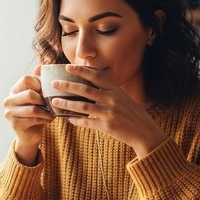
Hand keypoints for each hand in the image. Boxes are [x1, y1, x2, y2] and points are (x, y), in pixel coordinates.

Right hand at [3, 65, 53, 164]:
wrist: (31, 134)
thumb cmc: (36, 113)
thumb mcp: (38, 97)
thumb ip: (39, 82)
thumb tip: (41, 66)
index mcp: (14, 90)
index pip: (26, 79)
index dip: (40, 83)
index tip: (48, 91)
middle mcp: (9, 100)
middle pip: (30, 94)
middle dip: (44, 99)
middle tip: (52, 103)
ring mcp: (10, 113)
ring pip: (33, 109)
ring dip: (47, 111)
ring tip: (53, 113)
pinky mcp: (15, 124)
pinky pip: (34, 119)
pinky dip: (45, 119)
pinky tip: (49, 120)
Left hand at [49, 65, 167, 157]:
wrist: (145, 132)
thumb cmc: (133, 115)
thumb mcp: (123, 99)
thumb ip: (109, 92)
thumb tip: (93, 86)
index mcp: (115, 90)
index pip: (96, 76)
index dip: (81, 70)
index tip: (68, 66)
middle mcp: (112, 99)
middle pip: (85, 89)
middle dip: (68, 85)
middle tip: (54, 83)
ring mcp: (109, 112)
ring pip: (83, 106)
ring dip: (67, 103)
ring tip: (55, 102)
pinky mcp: (107, 126)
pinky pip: (87, 122)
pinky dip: (76, 120)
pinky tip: (69, 119)